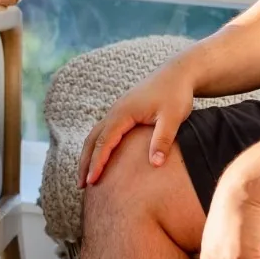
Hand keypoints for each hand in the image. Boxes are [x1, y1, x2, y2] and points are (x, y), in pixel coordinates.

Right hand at [79, 65, 197, 185]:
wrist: (178, 73)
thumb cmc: (176, 94)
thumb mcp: (173, 117)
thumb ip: (162, 139)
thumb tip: (155, 164)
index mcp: (123, 113)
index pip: (104, 141)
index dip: (97, 163)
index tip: (93, 181)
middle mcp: (115, 111)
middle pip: (93, 139)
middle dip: (85, 162)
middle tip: (81, 185)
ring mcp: (118, 111)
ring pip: (95, 135)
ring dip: (88, 155)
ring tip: (86, 177)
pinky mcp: (123, 113)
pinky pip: (104, 132)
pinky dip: (97, 147)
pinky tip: (100, 159)